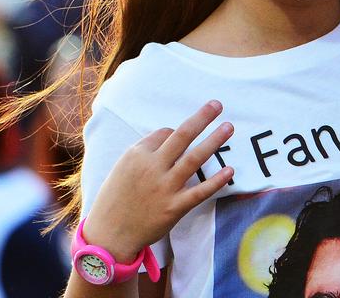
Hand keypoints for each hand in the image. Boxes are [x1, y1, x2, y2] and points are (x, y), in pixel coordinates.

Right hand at [82, 101, 233, 261]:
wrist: (109, 234)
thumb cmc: (115, 199)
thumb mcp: (122, 168)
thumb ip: (145, 153)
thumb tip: (170, 138)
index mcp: (137, 154)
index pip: (165, 133)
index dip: (177, 132)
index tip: (182, 136)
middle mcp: (152, 167)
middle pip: (182, 136)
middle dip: (202, 118)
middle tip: (218, 105)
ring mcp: (165, 187)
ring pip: (194, 158)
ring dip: (214, 141)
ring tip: (229, 127)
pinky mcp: (174, 207)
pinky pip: (200, 191)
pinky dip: (216, 181)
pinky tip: (230, 170)